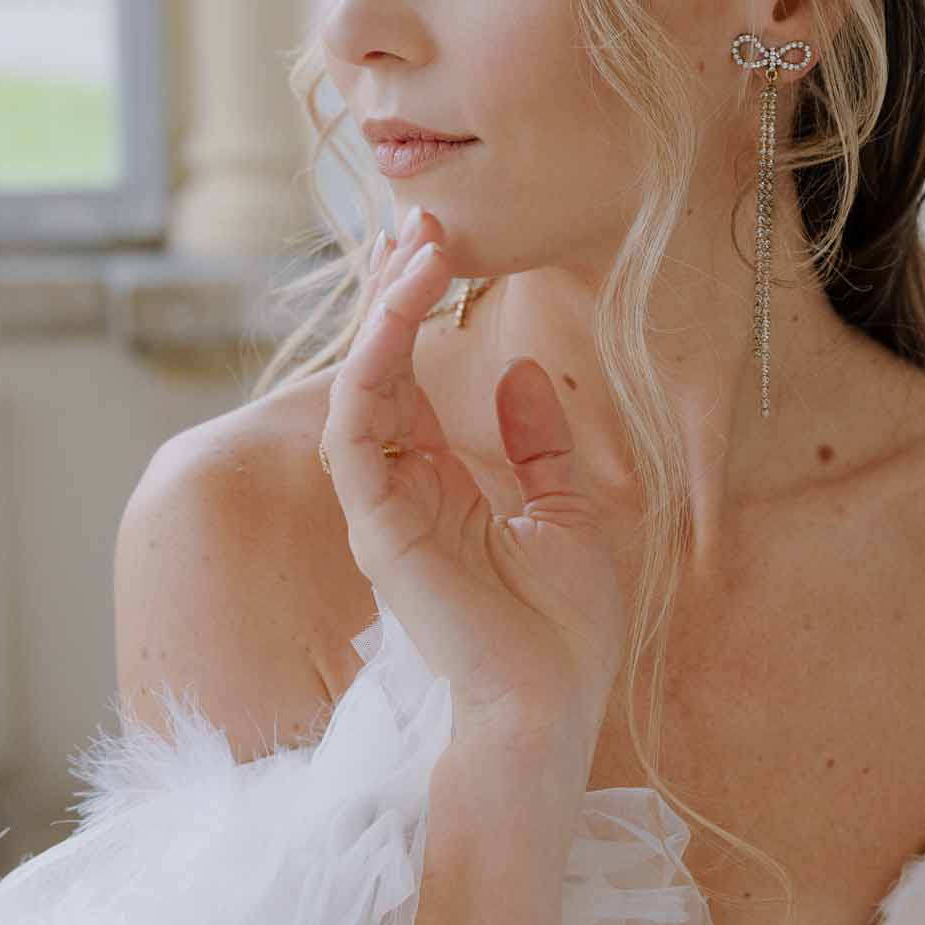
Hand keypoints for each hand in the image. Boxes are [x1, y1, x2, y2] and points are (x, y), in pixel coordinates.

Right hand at [320, 210, 625, 748]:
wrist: (549, 705)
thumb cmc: (561, 631)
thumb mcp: (567, 513)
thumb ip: (537, 447)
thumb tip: (522, 373)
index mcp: (440, 490)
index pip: (412, 384)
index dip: (417, 315)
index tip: (437, 248)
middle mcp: (400, 493)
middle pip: (379, 372)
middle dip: (393, 294)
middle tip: (417, 219)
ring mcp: (381, 508)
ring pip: (361, 388)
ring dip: (383, 314)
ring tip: (415, 247)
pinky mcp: (375, 523)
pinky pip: (356, 427)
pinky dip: (374, 363)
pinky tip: (402, 309)